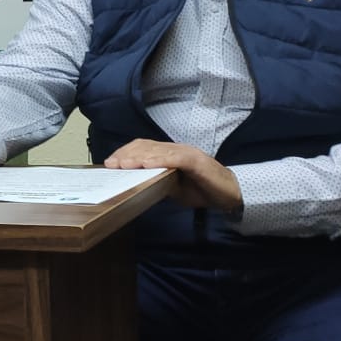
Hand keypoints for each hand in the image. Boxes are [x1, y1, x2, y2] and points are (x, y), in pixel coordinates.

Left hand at [104, 138, 242, 211]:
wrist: (230, 194)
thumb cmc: (202, 190)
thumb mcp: (174, 187)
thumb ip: (158, 181)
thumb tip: (136, 183)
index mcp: (170, 154)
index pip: (144, 147)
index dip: (126, 152)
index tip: (110, 162)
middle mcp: (177, 149)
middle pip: (147, 146)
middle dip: (127, 154)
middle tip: (111, 164)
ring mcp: (187, 153)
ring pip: (158, 150)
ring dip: (139, 157)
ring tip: (123, 164)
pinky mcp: (197, 161)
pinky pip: (176, 158)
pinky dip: (161, 160)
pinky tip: (147, 165)